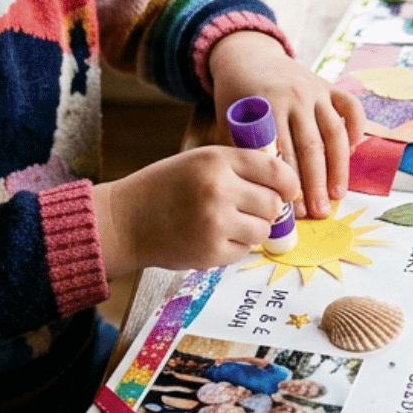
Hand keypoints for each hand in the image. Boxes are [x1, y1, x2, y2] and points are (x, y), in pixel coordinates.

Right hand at [93, 145, 299, 277]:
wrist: (125, 221)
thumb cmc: (164, 188)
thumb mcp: (199, 161)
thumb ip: (238, 166)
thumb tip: (284, 181)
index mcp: (217, 160)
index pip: (274, 169)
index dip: (288, 182)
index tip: (288, 190)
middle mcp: (218, 189)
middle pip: (273, 203)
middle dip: (267, 208)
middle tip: (249, 209)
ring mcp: (215, 223)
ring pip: (263, 229)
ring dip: (252, 229)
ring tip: (228, 223)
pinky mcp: (211, 252)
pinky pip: (244, 250)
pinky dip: (235, 246)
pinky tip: (213, 237)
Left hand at [207, 31, 364, 218]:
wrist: (247, 55)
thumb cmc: (236, 95)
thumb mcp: (231, 119)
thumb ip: (246, 149)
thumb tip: (263, 192)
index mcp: (268, 105)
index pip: (283, 152)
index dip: (290, 183)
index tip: (294, 209)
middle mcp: (295, 96)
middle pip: (312, 147)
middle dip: (317, 184)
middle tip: (320, 212)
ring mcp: (316, 90)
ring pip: (334, 133)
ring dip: (339, 167)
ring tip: (338, 195)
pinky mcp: (329, 86)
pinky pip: (351, 108)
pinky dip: (356, 129)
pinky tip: (353, 153)